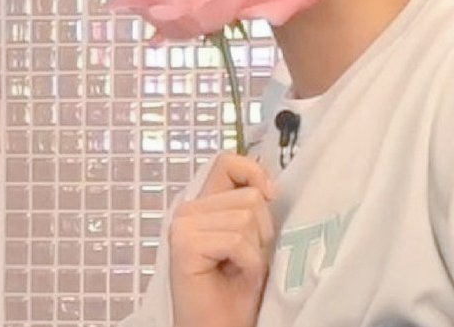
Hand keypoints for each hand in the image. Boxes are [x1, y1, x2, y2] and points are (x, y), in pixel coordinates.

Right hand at [170, 153, 277, 326]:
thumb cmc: (238, 290)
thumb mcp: (254, 238)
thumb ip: (253, 206)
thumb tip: (268, 182)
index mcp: (203, 205)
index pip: (227, 162)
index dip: (254, 172)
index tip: (271, 195)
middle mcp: (187, 211)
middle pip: (249, 196)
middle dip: (262, 230)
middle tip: (246, 259)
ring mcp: (182, 227)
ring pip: (246, 216)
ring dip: (255, 250)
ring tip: (240, 269)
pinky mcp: (184, 245)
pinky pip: (237, 240)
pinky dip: (248, 264)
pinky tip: (234, 277)